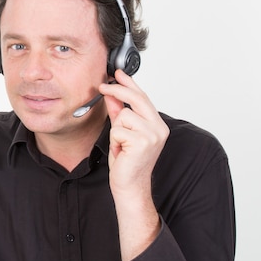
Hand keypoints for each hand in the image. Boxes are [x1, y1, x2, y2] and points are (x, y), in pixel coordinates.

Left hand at [98, 69, 168, 260]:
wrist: (129, 186)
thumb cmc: (127, 163)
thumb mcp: (121, 133)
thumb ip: (118, 113)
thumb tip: (111, 95)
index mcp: (157, 124)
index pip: (142, 97)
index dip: (129, 83)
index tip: (117, 73)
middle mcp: (158, 127)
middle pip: (136, 99)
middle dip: (117, 90)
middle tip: (102, 86)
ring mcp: (153, 134)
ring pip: (123, 115)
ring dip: (116, 130)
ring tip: (120, 145)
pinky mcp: (143, 142)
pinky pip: (118, 129)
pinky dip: (114, 140)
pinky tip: (121, 151)